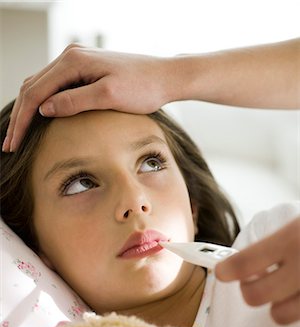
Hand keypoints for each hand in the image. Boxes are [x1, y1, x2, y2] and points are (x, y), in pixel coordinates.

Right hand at [3, 44, 170, 151]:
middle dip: (19, 117)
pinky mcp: (84, 70)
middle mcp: (71, 57)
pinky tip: (38, 118)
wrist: (165, 77)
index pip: (35, 93)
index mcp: (73, 62)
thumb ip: (75, 101)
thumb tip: (43, 109)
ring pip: (40, 86)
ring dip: (27, 110)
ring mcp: (77, 62)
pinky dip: (42, 103)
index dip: (22, 121)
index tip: (14, 143)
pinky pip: (54, 86)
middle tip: (10, 144)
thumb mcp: (108, 97)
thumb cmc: (143, 87)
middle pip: (32, 87)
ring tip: (18, 134)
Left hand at [215, 218, 299, 324]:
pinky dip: (297, 307)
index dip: (226, 270)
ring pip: (279, 316)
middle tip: (259, 278)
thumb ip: (278, 242)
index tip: (222, 271)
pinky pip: (299, 318)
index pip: (244, 262)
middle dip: (250, 289)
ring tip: (287, 290)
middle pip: (254, 295)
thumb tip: (247, 261)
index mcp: (291, 239)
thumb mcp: (299, 225)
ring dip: (278, 305)